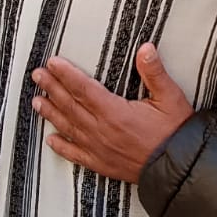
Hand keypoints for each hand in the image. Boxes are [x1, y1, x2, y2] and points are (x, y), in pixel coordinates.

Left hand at [31, 43, 193, 183]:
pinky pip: (76, 154)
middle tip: (37, 75)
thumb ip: (154, 72)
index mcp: (115, 112)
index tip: (53, 63)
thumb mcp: (170, 97)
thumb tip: (146, 49)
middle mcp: (101, 130)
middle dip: (52, 88)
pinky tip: (50, 140)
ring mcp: (99, 149)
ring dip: (51, 113)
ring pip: (68, 127)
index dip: (66, 74)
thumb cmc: (175, 132)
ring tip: (36, 101)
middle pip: (70, 105)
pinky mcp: (102, 164)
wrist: (179, 168)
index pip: (83, 88)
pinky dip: (61, 147)